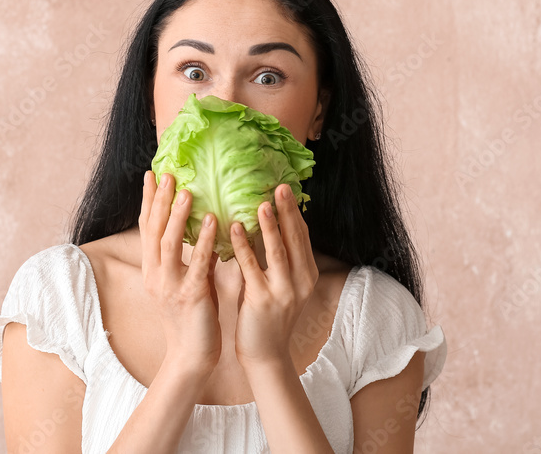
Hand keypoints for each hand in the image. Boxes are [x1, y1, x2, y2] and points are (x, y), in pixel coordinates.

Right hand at [140, 170, 221, 374]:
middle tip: (166, 173)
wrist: (191, 357)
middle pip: (153, 230)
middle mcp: (155, 275)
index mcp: (153, 270)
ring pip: (169, 243)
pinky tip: (212, 221)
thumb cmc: (194, 318)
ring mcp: (170, 286)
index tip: (151, 174)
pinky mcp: (189, 296)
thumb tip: (204, 226)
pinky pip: (196, 263)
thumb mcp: (187, 281)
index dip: (148, 200)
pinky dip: (203, 240)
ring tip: (186, 191)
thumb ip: (191, 256)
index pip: (147, 228)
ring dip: (177, 215)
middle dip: (158, 200)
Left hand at [230, 183, 319, 369]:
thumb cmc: (267, 316)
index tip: (287, 189)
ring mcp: (284, 291)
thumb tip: (266, 225)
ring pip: (277, 251)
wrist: (265, 354)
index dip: (295, 212)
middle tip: (280, 186)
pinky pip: (252, 267)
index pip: (303, 236)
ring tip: (261, 203)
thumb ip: (276, 258)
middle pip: (295, 238)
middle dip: (287, 211)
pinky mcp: (263, 300)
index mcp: (307, 274)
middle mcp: (300, 280)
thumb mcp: (280, 284)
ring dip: (270, 225)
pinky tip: (233, 229)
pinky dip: (243, 246)